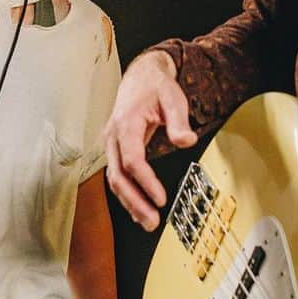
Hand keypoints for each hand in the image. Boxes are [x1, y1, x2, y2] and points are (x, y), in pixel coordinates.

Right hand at [104, 50, 196, 230]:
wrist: (140, 76)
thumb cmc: (156, 87)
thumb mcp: (173, 98)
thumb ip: (178, 121)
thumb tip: (187, 141)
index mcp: (125, 124)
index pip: (132, 160)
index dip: (145, 181)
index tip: (161, 197)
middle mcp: (113, 136)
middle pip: (118, 176)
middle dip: (134, 201)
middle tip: (152, 220)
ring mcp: (111, 144)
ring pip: (114, 179)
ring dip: (129, 202)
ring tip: (147, 222)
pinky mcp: (115, 149)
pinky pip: (117, 175)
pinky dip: (126, 194)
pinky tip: (138, 209)